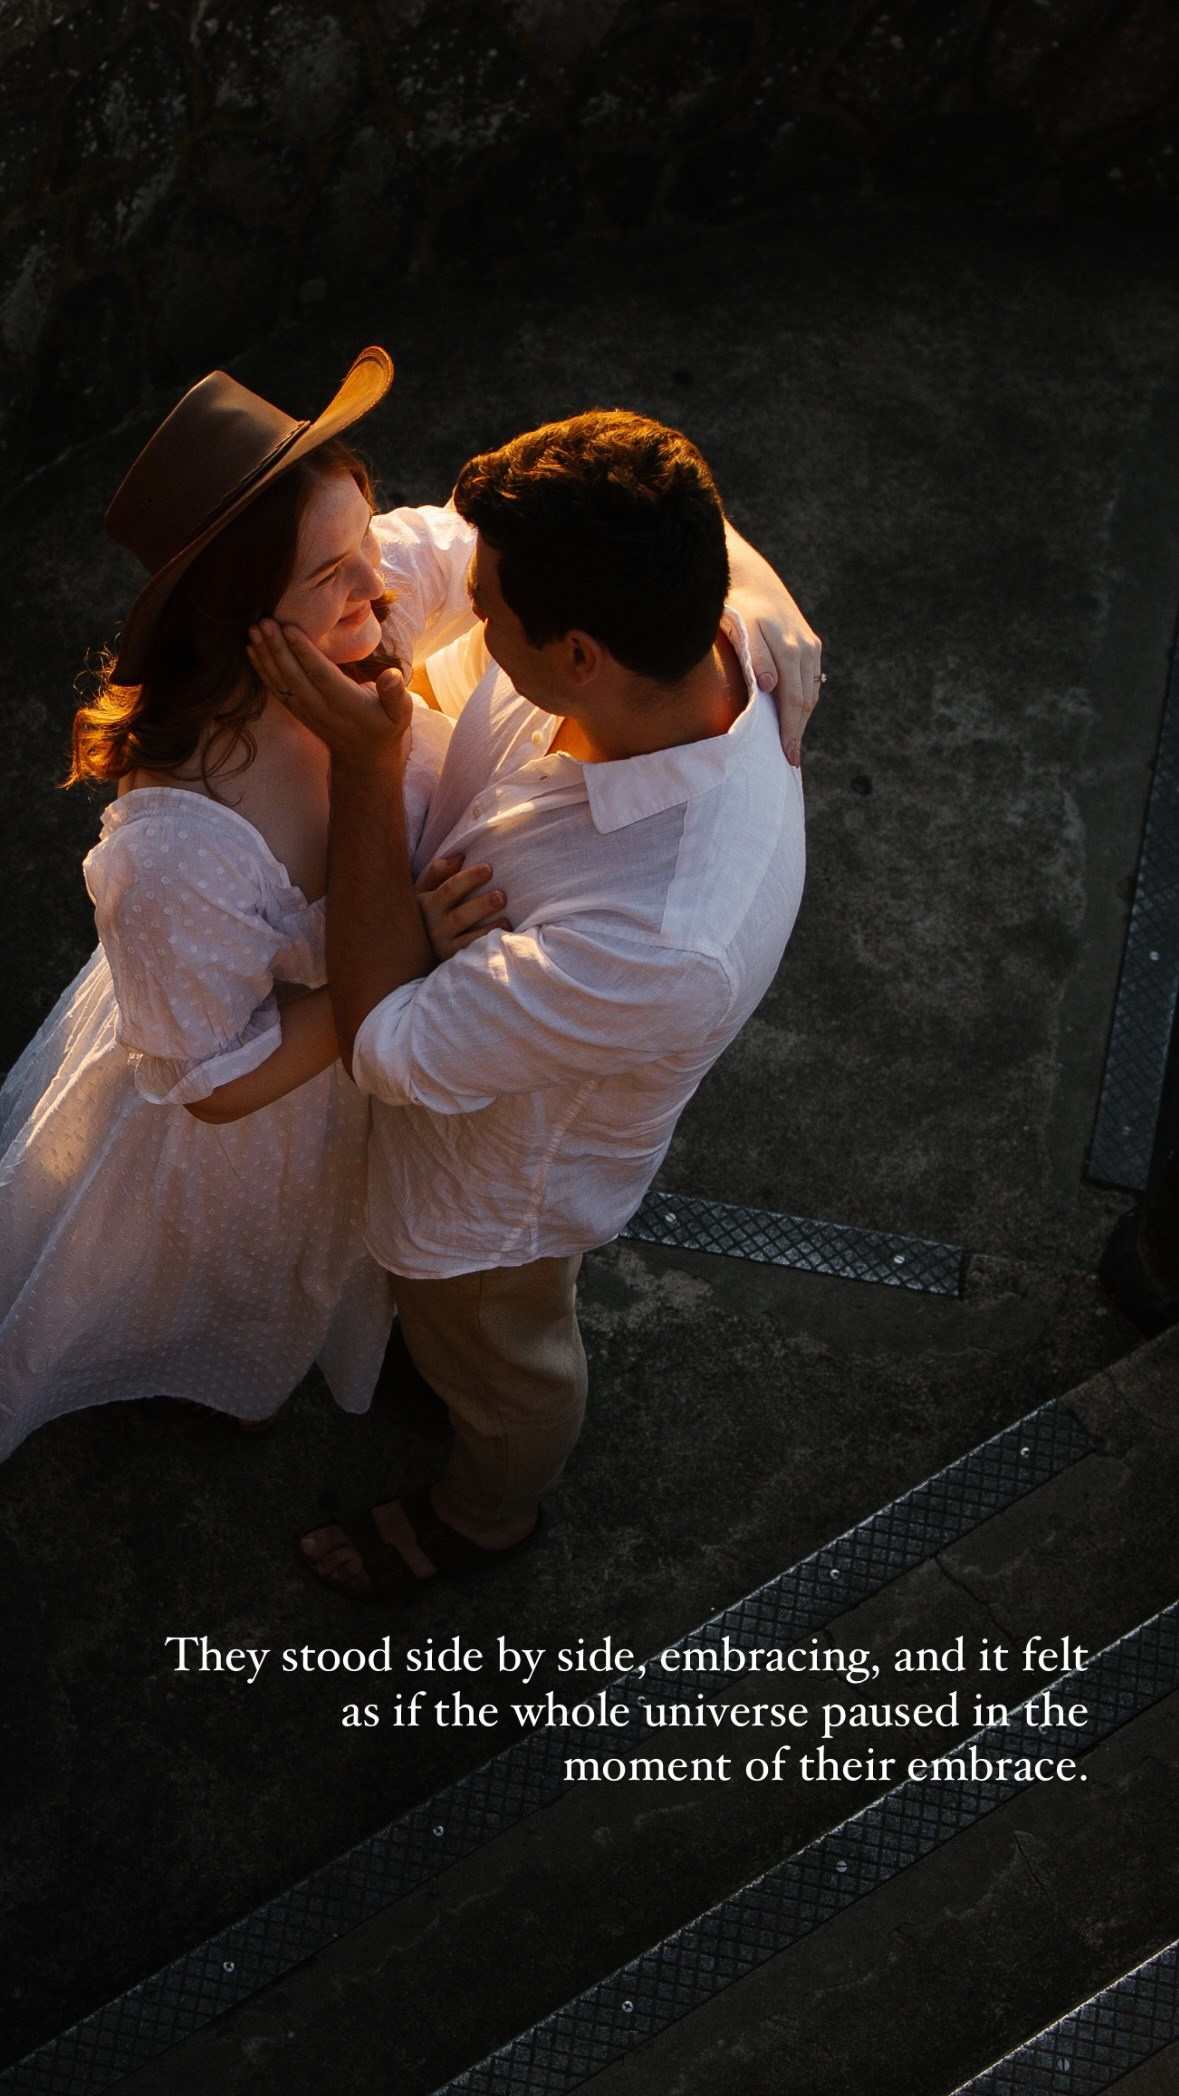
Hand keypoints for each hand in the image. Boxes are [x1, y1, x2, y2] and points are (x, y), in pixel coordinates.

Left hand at [246, 619, 412, 768]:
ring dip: (265, 655)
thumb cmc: (383, 727)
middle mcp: (321, 708)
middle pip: (293, 676)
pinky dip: (261, 668)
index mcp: (346, 704)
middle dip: (277, 648)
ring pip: (280, 681)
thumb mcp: (400, 713)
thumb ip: (396, 693)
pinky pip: (275, 688)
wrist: (362, 757)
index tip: (289, 629)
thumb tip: (392, 674)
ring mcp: (305, 710)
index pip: (321, 675)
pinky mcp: (296, 710)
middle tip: (264, 621)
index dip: (304, 652)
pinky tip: (251, 648)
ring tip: (253, 629)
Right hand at [416, 853, 510, 961]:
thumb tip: (460, 858)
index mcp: (427, 903)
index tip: (489, 869)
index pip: (449, 889)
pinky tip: (502, 935)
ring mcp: (441, 945)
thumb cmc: (425, 912)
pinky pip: (470, 952)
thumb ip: (438, 872)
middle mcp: (433, 925)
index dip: (469, 878)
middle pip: (460, 915)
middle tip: (501, 897)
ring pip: (466, 936)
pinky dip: (485, 943)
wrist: (410, 947)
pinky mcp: (449, 959)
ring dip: (487, 927)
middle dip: (481, 905)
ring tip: (506, 919)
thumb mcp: (424, 891)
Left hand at [724, 523, 821, 766]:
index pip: (793, 700)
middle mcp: (805, 649)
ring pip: (811, 691)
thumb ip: (755, 657)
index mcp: (788, 649)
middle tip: (791, 759)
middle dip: (798, 731)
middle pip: (805, 700)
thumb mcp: (740, 629)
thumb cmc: (737, 608)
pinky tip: (795, 715)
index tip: (787, 755)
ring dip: (803, 717)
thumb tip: (770, 686)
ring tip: (792, 742)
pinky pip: (811, 679)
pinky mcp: (811, 644)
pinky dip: (805, 700)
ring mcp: (810, 646)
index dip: (791, 730)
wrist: (751, 579)